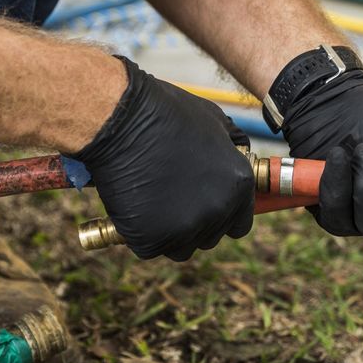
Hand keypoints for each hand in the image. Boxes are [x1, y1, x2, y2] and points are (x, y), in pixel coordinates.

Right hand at [72, 57, 254, 259]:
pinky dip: (140, 234)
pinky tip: (134, 208)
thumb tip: (241, 151)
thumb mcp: (214, 121)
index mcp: (239, 184)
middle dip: (194, 224)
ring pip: (181, 248)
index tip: (203, 207)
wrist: (121, 120)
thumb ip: (232, 145)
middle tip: (171, 200)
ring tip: (152, 203)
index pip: (239, 223)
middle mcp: (218, 210)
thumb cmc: (165, 113)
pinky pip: (149, 248)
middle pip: (210, 237)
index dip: (222, 217)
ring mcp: (185, 228)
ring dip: (169, 234)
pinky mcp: (151, 240)